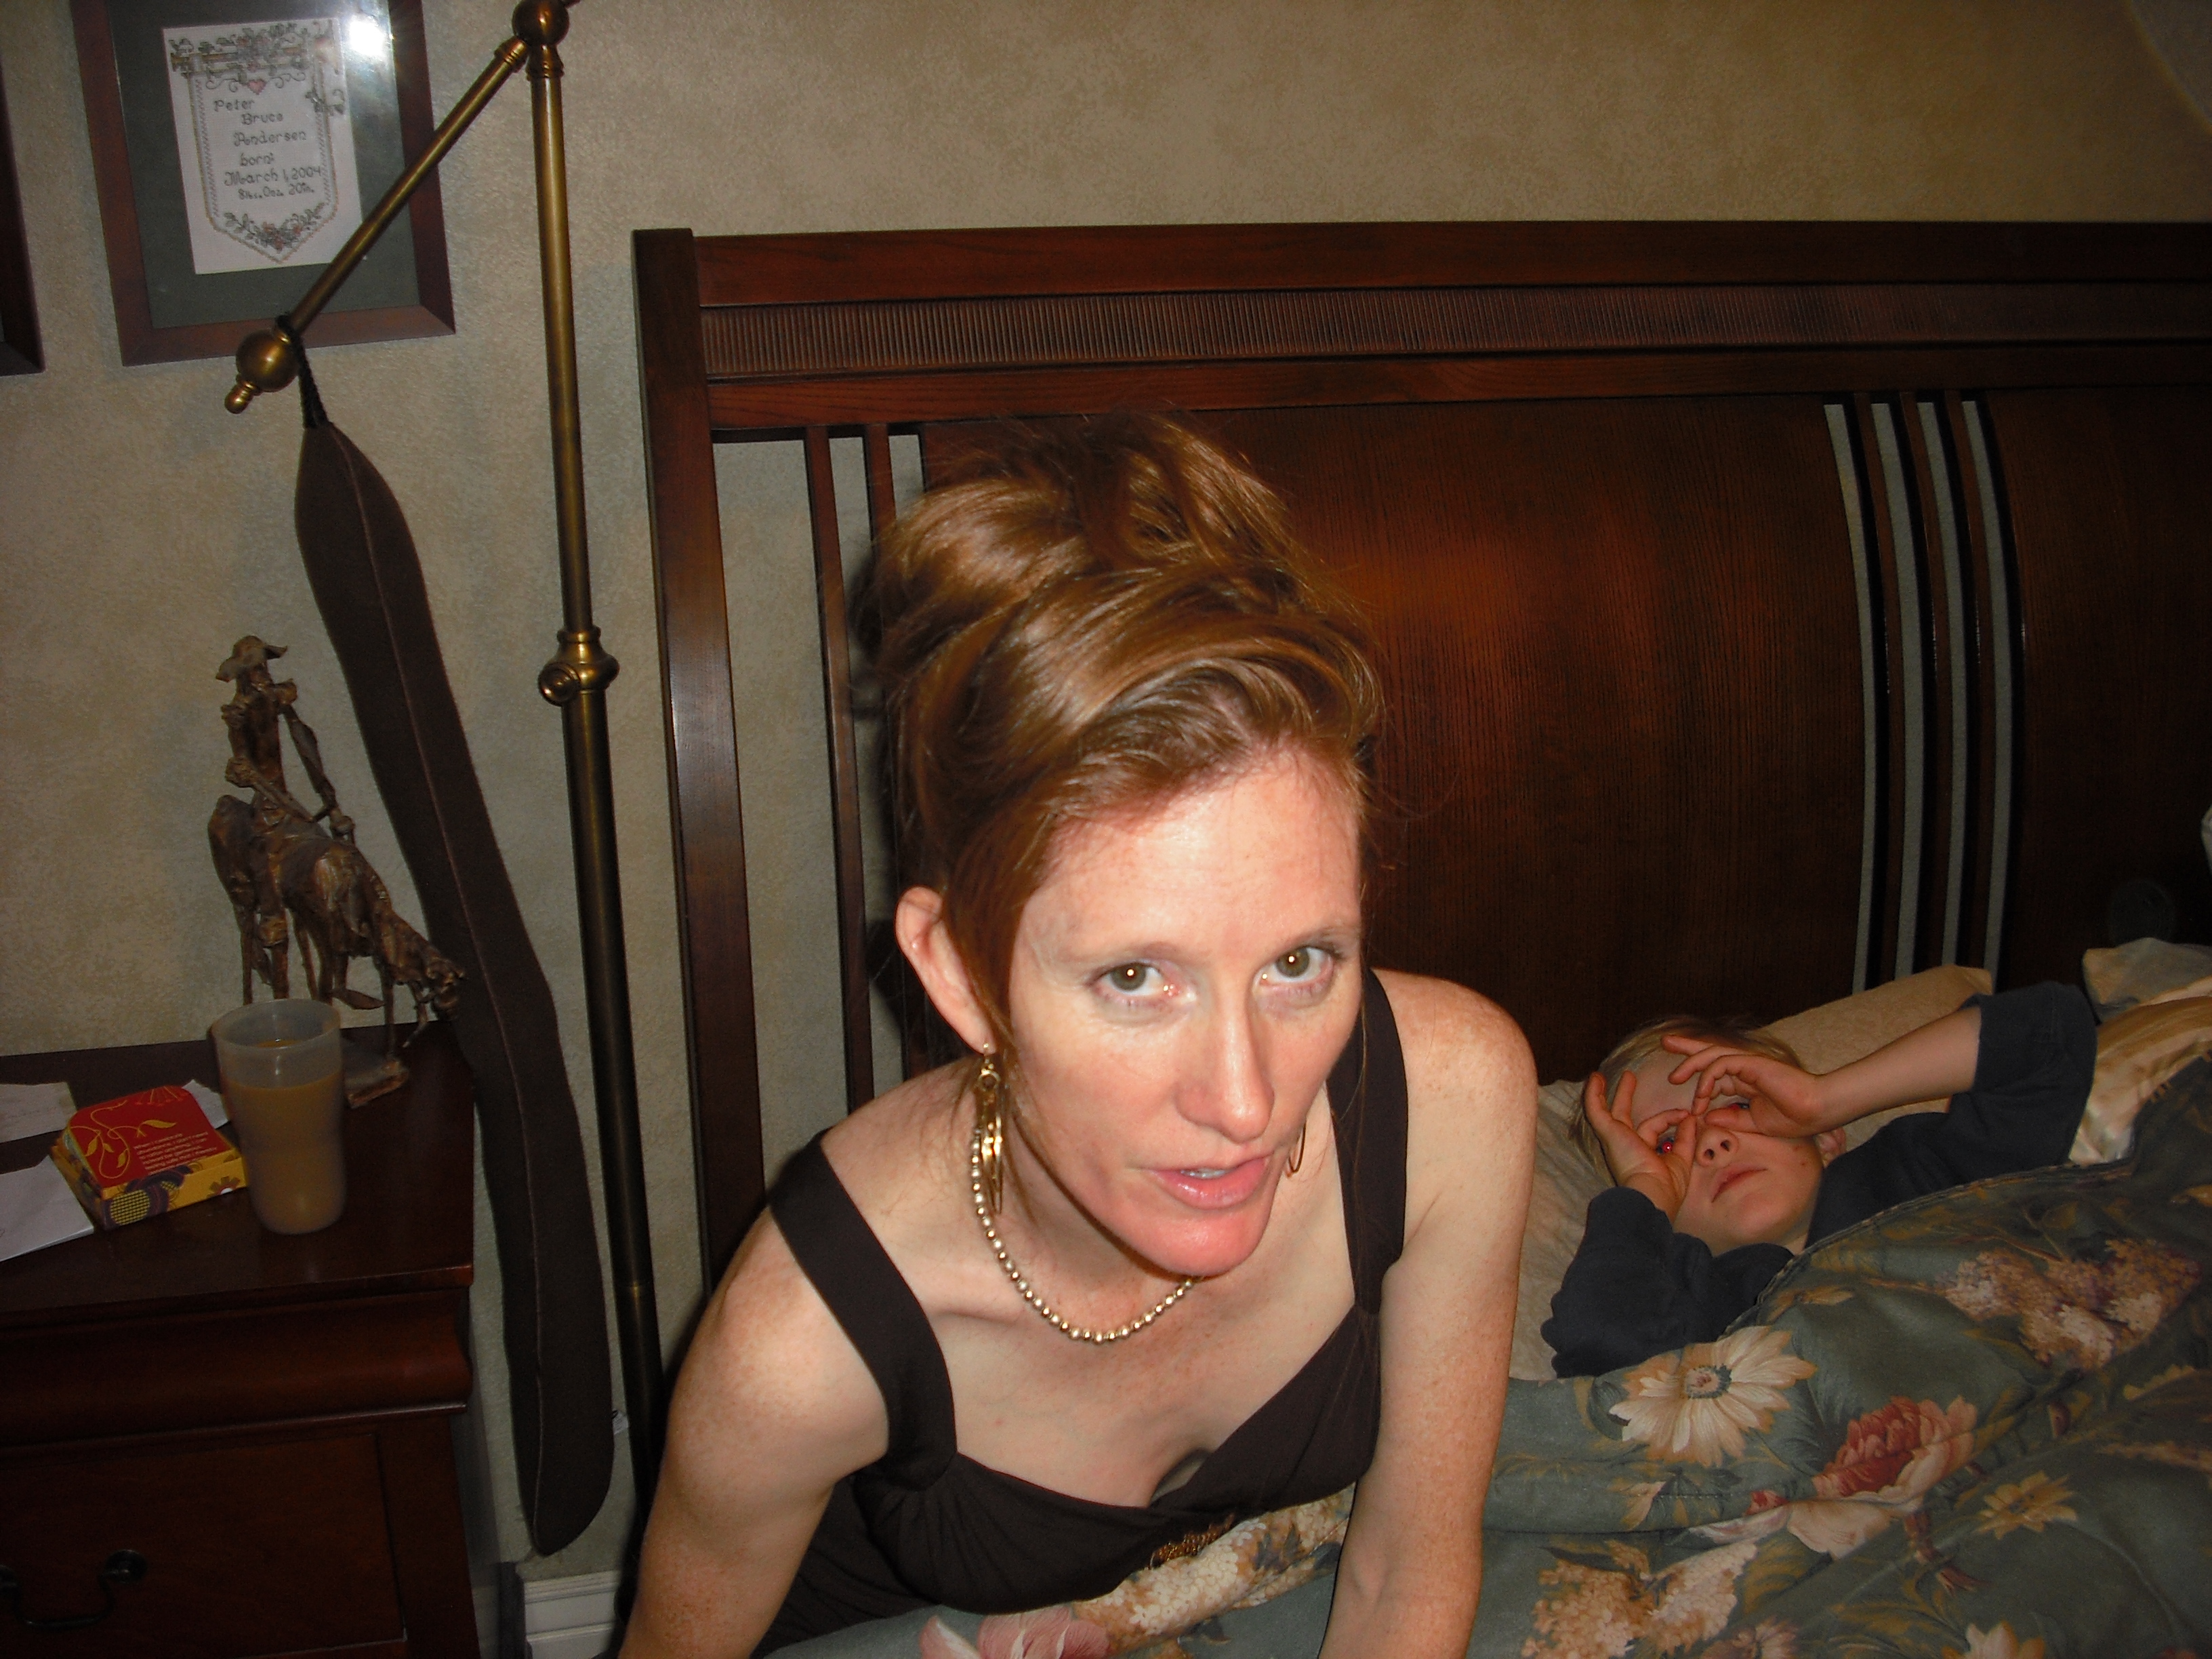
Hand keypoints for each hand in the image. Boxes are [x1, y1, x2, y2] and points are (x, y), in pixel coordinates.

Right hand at [1581, 1071, 1691, 1220]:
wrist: (1651, 1194)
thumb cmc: (1666, 1186)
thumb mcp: (1681, 1160)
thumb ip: (1685, 1139)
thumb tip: (1691, 1118)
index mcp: (1641, 1155)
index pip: (1653, 1128)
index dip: (1670, 1118)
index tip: (1687, 1114)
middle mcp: (1625, 1146)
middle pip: (1626, 1115)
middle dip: (1628, 1096)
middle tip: (1630, 1077)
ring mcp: (1615, 1139)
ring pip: (1609, 1110)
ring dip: (1609, 1091)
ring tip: (1604, 1073)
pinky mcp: (1609, 1133)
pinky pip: (1597, 1110)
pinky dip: (1594, 1095)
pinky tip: (1595, 1078)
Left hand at [1661, 1036, 1833, 1136]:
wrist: (1819, 1112)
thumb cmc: (1795, 1119)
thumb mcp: (1755, 1123)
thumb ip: (1732, 1118)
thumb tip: (1708, 1117)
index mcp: (1746, 1081)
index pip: (1715, 1072)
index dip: (1697, 1073)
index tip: (1677, 1079)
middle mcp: (1745, 1069)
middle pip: (1710, 1053)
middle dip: (1687, 1047)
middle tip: (1665, 1042)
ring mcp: (1749, 1064)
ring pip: (1713, 1055)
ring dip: (1691, 1064)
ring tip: (1674, 1078)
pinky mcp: (1753, 1063)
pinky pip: (1722, 1064)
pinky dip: (1708, 1077)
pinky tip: (1702, 1095)